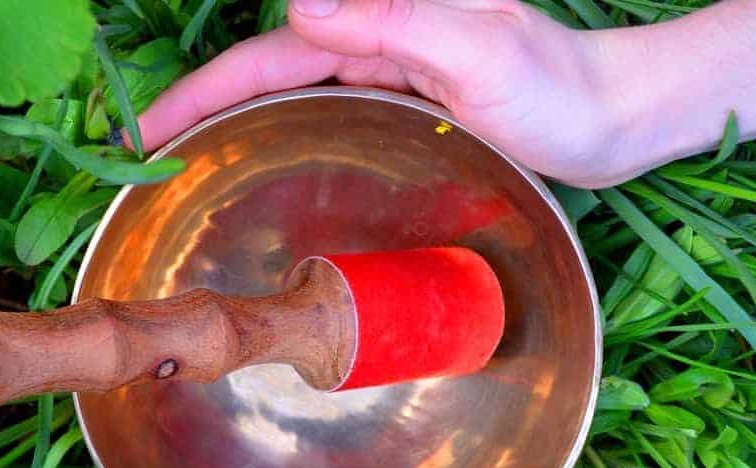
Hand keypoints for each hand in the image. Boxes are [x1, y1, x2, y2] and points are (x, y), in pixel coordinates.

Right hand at [135, 0, 642, 187]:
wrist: (613, 117)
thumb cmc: (557, 87)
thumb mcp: (478, 50)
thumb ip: (394, 20)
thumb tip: (297, 2)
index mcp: (379, 16)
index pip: (266, 55)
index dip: (201, 91)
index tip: (145, 132)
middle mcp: (374, 37)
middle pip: (264, 72)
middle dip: (200, 106)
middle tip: (142, 158)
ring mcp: (388, 71)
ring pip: (290, 94)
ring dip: (235, 122)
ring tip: (184, 163)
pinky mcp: (405, 102)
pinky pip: (326, 113)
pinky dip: (284, 132)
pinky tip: (266, 159)